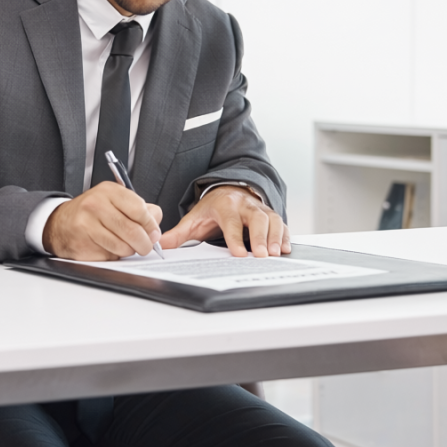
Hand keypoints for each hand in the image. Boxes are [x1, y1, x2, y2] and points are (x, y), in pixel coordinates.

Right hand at [42, 182, 163, 260]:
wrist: (60, 223)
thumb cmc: (92, 212)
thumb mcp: (115, 201)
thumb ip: (139, 210)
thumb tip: (156, 227)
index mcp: (109, 191)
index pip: (139, 209)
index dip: (151, 225)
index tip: (154, 233)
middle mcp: (96, 205)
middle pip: (132, 231)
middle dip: (145, 243)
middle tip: (146, 246)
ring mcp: (87, 225)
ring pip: (123, 246)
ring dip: (129, 251)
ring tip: (124, 245)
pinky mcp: (82, 244)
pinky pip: (109, 256)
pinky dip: (114, 256)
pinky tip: (108, 247)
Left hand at [160, 186, 289, 257]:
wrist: (229, 191)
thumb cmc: (212, 209)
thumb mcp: (194, 218)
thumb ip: (179, 233)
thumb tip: (160, 244)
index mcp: (225, 205)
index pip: (231, 222)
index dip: (236, 238)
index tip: (239, 254)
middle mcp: (245, 205)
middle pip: (256, 219)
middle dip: (261, 237)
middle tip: (263, 256)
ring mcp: (260, 210)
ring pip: (272, 220)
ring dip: (275, 237)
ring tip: (276, 254)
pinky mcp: (271, 216)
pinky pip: (282, 224)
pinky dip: (285, 236)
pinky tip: (285, 249)